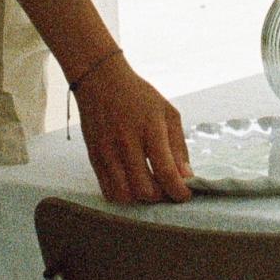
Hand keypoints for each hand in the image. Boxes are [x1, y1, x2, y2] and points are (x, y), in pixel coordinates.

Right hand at [73, 53, 192, 203]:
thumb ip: (178, 146)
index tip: (184, 195)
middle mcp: (126, 142)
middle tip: (167, 190)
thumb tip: (185, 177)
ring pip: (124, 196)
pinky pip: (107, 190)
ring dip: (140, 199)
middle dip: (160, 197)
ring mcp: (107, 152)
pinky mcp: (93, 158)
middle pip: (144, 190)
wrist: (100, 81)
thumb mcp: (167, 112)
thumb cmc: (139, 96)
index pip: (165, 171)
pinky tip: (131, 185)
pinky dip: (123, 195)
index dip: (178, 191)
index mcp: (149, 128)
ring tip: (149, 188)